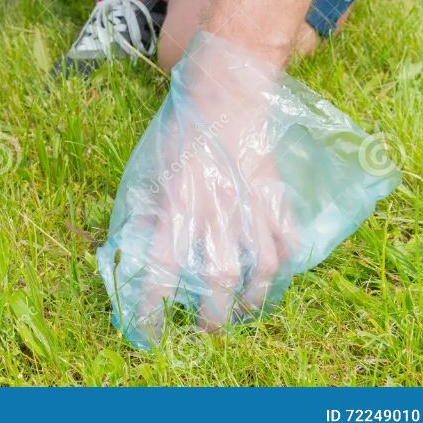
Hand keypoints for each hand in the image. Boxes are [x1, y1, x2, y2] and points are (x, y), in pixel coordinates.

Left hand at [98, 32, 399, 348]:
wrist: (225, 92)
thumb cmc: (181, 131)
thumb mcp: (150, 169)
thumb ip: (146, 211)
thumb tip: (133, 252)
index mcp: (177, 202)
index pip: (162, 267)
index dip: (153, 306)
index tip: (148, 330)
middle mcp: (215, 207)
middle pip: (220, 277)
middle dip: (213, 315)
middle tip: (205, 329)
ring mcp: (251, 202)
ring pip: (262, 266)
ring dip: (253, 299)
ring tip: (243, 312)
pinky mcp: (275, 194)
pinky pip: (288, 239)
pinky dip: (286, 264)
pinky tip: (275, 276)